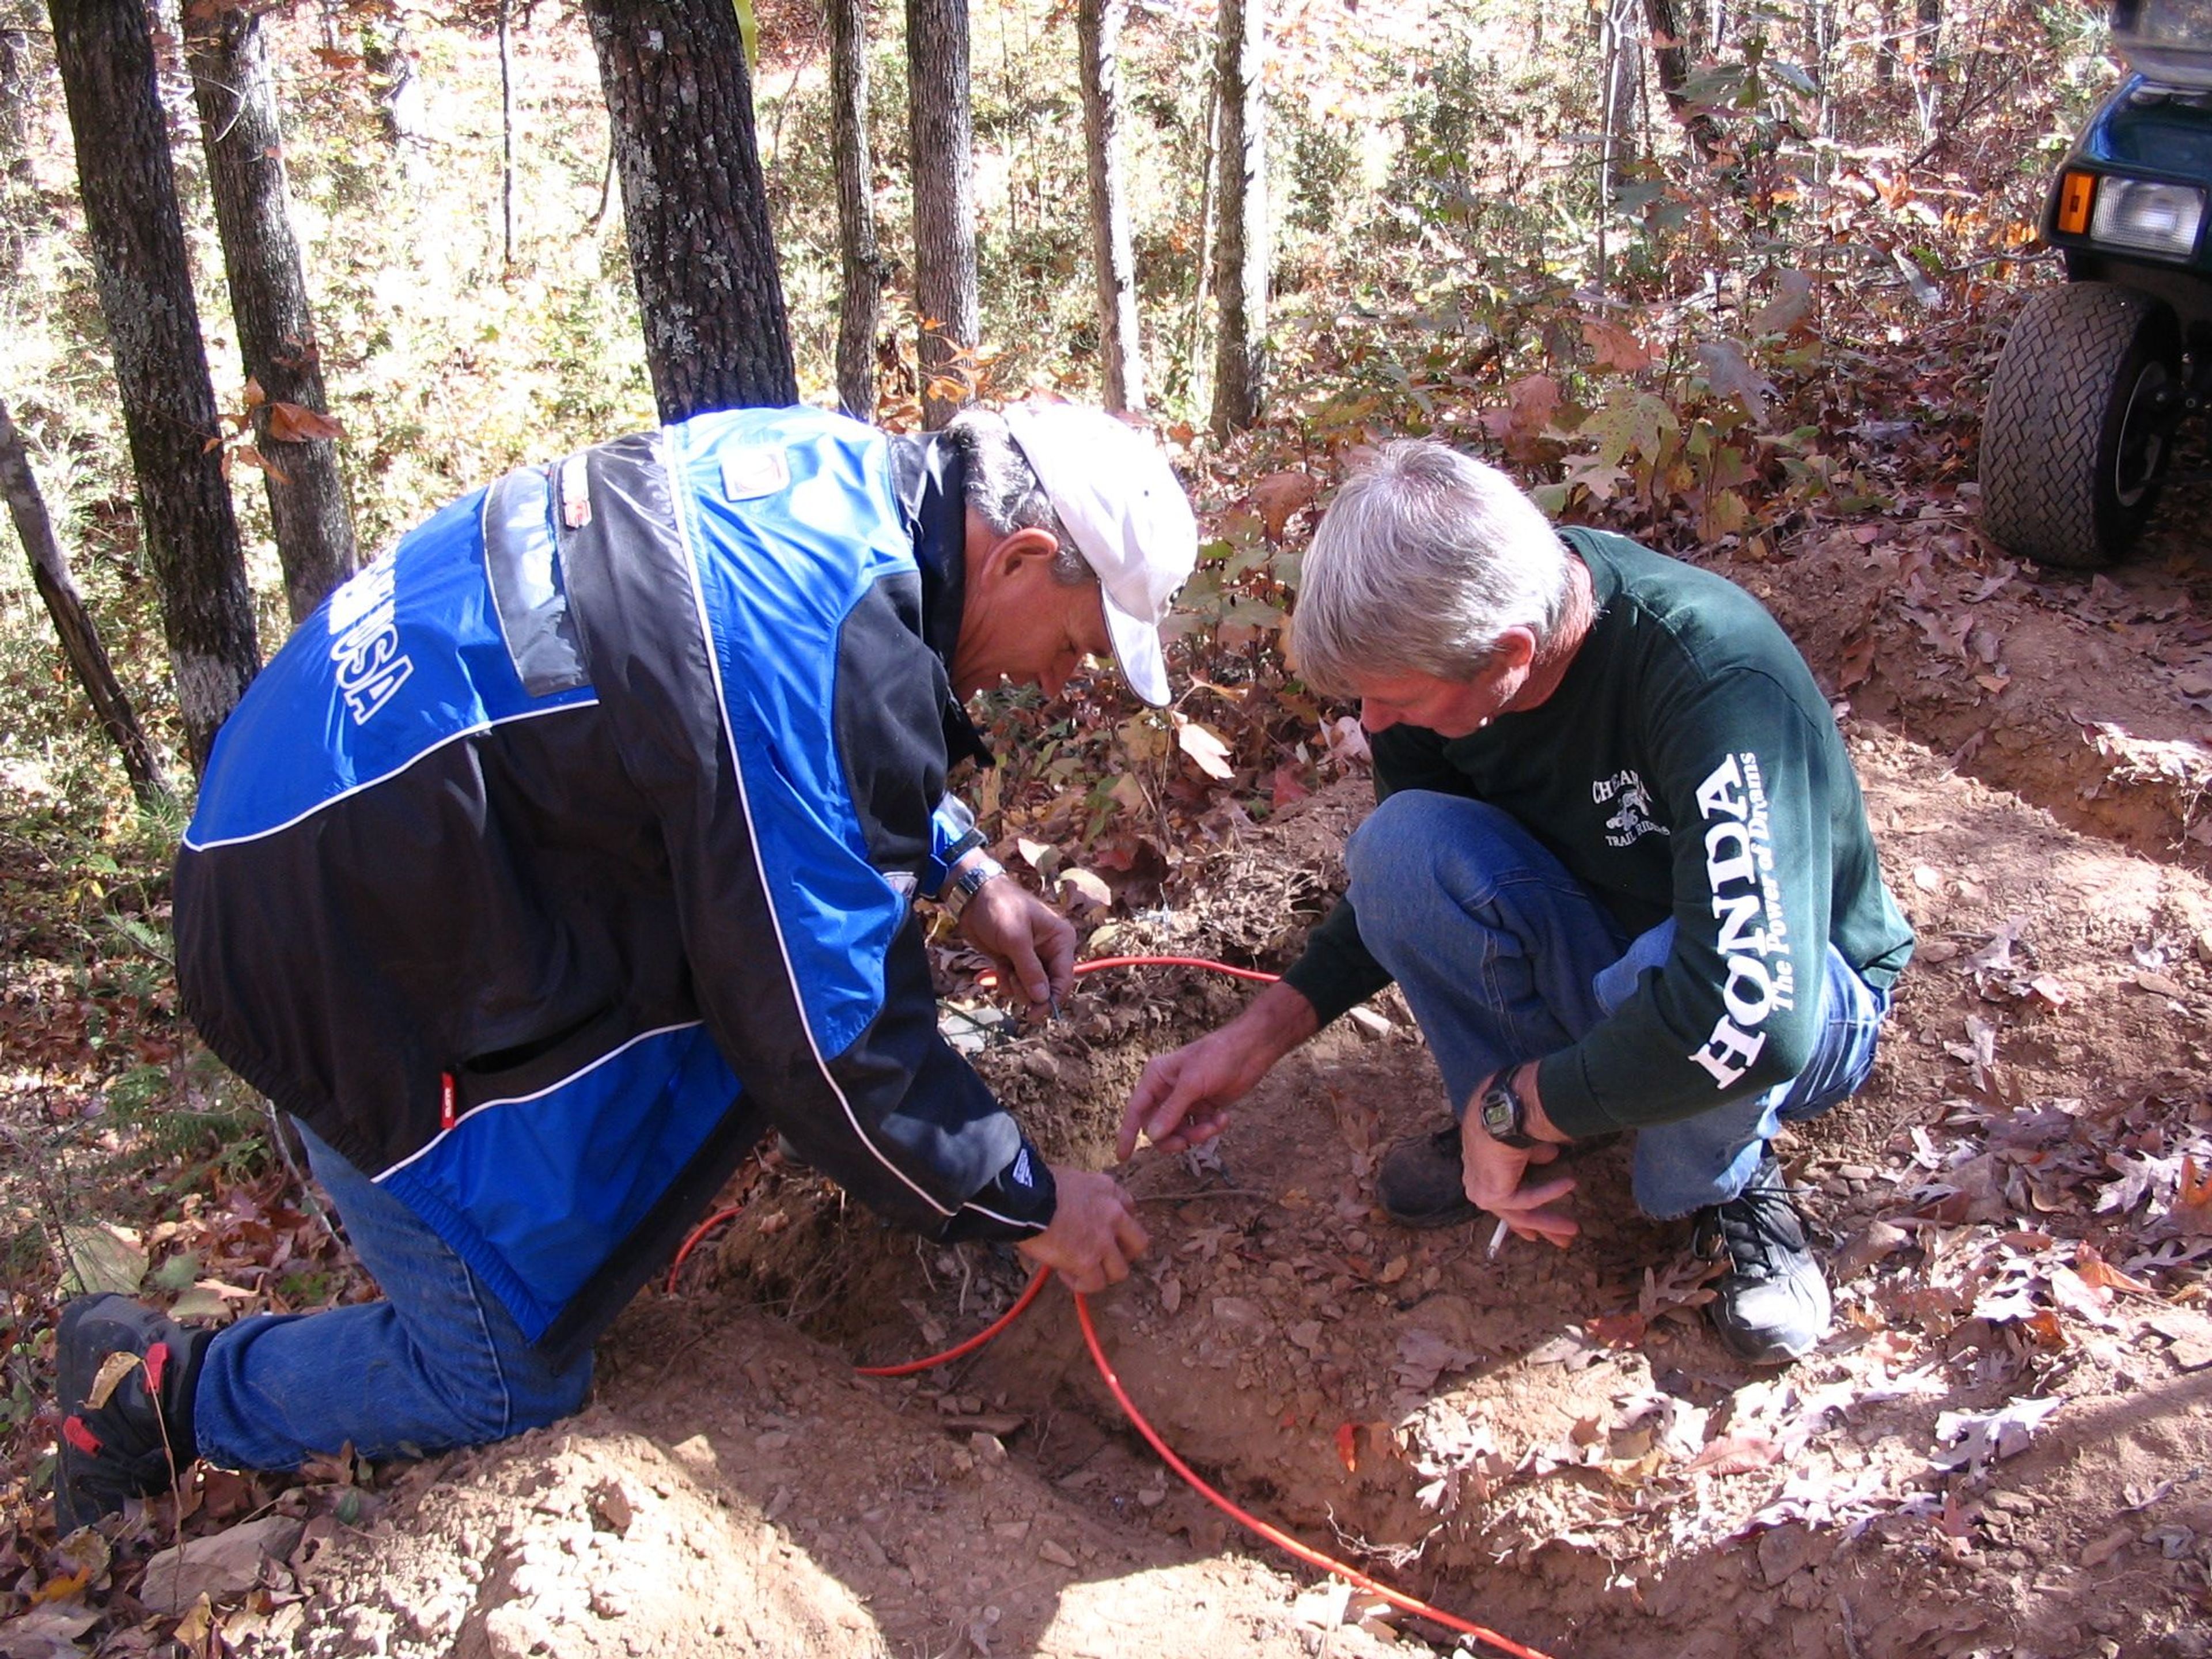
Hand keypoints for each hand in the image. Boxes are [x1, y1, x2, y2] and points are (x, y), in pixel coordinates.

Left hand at [957, 874, 1074, 1013]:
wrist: (972, 897)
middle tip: (1014, 982)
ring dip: (1017, 987)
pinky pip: (1016, 985)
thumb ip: (1030, 970)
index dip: (1052, 998)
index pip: (1064, 977)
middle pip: (1048, 987)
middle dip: (1030, 991)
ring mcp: (1031, 958)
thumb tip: (1043, 998)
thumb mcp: (1016, 939)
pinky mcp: (1014, 962)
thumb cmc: (1000, 909)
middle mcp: (1050, 950)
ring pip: (1031, 989)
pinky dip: (1007, 984)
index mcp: (1060, 940)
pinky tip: (999, 972)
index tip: (1035, 1014)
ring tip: (1006, 972)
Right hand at [1018, 1167, 1148, 1291]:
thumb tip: (1071, 1211)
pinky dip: (1082, 1285)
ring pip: (1120, 1271)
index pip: (1129, 1208)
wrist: (1025, 1199)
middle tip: (1104, 1258)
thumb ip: (1082, 1195)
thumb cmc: (1036, 1185)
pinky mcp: (1088, 1261)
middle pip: (1139, 1243)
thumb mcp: (1070, 1179)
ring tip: (1082, 1272)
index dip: (1119, 1225)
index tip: (1105, 1231)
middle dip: (1124, 1254)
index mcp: (1107, 1189)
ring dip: (1103, 1274)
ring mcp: (1103, 1240)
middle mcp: (1113, 1214)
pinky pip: (1095, 1284)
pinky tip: (1066, 1276)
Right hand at [1116, 981, 1319, 1159]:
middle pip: (1158, 1127)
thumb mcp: (1192, 1083)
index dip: (1127, 1134)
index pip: (1135, 1110)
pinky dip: (1210, 1128)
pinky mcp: (1203, 1106)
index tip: (1122, 1157)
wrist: (1251, 1050)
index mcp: (1156, 1078)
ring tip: (1215, 1125)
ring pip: (1180, 1131)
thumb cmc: (1217, 1057)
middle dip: (1174, 1137)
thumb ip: (1171, 1111)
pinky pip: (1198, 1128)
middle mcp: (1166, 1090)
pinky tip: (1224, 1118)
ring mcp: (1185, 1100)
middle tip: (1188, 1143)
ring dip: (1197, 1133)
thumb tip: (1152, 1136)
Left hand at [1459, 1068, 1578, 1247]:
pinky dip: (1549, 1192)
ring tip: (1573, 1229)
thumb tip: (1549, 1156)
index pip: (1502, 1195)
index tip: (1534, 1230)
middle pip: (1513, 1212)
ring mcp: (1482, 1191)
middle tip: (1562, 1238)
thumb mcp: (1523, 1139)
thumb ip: (1533, 1154)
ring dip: (1549, 1221)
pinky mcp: (1494, 1195)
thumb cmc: (1507, 1116)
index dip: (1521, 1212)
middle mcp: (1477, 1181)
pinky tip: (1570, 1183)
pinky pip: (1527, 1200)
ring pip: (1521, 1213)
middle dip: (1540, 1225)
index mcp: (1480, 1166)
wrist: (1500, 1111)